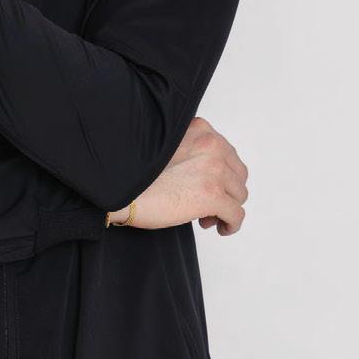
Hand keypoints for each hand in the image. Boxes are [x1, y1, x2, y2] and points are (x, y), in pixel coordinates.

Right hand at [107, 117, 248, 235]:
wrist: (118, 189)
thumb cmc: (134, 172)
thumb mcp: (166, 146)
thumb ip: (189, 149)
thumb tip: (205, 175)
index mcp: (200, 129)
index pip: (226, 153)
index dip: (219, 174)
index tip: (204, 186)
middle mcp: (211, 145)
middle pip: (237, 174)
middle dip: (225, 191)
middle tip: (205, 205)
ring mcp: (214, 171)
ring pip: (239, 195)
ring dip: (225, 208)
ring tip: (205, 218)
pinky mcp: (212, 196)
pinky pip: (236, 214)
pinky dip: (231, 224)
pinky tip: (219, 229)